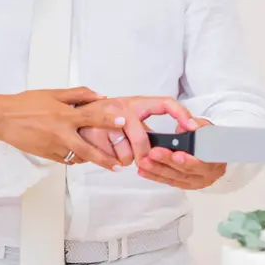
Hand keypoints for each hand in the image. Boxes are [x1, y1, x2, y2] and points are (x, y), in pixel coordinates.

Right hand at [0, 87, 132, 166]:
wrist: (3, 119)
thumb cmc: (27, 103)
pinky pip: (66, 160)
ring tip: (102, 159)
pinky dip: (74, 158)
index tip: (123, 123)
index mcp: (63, 115)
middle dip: (105, 159)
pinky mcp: (47, 155)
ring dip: (90, 158)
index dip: (108, 119)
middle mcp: (60, 134)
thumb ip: (78, 94)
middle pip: (87, 150)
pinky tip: (79, 154)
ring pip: (77, 157)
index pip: (91, 117)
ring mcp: (53, 147)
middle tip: (118, 166)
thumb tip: (100, 96)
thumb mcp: (53, 94)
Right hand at [78, 96, 199, 168]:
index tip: (191, 127)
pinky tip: (104, 149)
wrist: (72, 117)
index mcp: (135, 103)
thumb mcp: (126, 117)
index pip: (165, 103)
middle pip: (142, 139)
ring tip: (114, 146)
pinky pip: (112, 159)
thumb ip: (144, 128)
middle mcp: (122, 108)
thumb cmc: (105, 119)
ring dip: (123, 158)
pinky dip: (110, 161)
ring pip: (127, 154)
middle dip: (144, 155)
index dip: (181, 113)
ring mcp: (106, 120)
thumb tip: (168, 147)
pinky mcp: (94, 134)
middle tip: (141, 159)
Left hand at [134, 118, 227, 188]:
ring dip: (157, 170)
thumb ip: (198, 126)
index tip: (176, 154)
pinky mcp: (182, 184)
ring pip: (174, 177)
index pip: (203, 164)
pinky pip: (167, 181)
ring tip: (144, 162)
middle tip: (153, 153)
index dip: (189, 160)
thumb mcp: (207, 129)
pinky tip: (144, 171)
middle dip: (167, 162)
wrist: (212, 154)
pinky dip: (154, 176)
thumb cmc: (209, 141)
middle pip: (185, 171)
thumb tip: (186, 126)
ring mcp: (194, 182)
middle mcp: (206, 176)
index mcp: (215, 162)